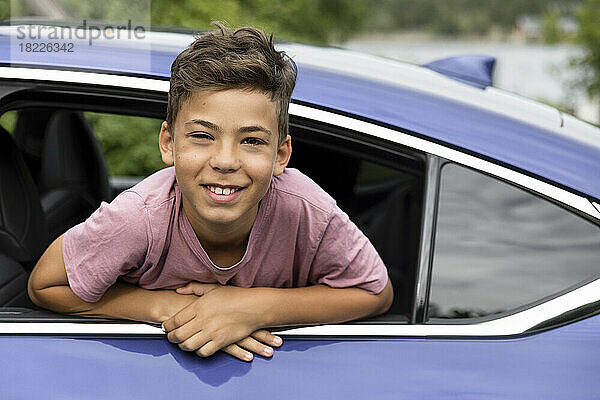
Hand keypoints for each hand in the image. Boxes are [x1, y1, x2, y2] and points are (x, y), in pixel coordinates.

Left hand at [163, 282, 281, 360]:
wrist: (254, 307)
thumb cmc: (236, 296)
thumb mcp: (213, 288)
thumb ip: (194, 288)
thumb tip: (178, 290)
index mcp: (199, 306)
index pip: (175, 320)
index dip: (167, 325)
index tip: (166, 326)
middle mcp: (203, 320)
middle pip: (178, 335)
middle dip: (171, 338)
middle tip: (171, 337)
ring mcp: (212, 332)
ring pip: (188, 345)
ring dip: (183, 346)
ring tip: (183, 343)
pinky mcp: (221, 342)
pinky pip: (203, 352)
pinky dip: (198, 352)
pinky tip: (199, 348)